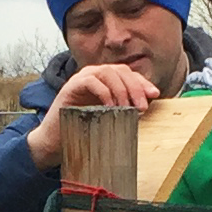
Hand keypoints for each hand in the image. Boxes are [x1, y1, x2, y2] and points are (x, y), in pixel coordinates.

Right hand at [25, 64, 164, 168]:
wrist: (56, 141)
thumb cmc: (83, 130)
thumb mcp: (109, 118)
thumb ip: (124, 110)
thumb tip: (145, 107)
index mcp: (105, 80)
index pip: (128, 74)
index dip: (142, 83)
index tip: (154, 95)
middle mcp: (94, 75)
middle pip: (121, 71)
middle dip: (135, 87)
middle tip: (141, 107)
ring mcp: (82, 78)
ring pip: (108, 72)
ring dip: (121, 89)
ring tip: (127, 108)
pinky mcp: (71, 86)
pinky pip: (91, 81)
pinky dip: (104, 92)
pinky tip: (109, 107)